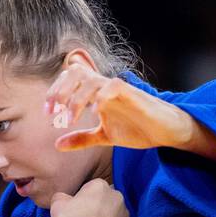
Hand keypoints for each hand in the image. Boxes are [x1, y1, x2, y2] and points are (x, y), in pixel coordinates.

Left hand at [46, 63, 215, 158]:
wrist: (166, 132)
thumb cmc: (138, 128)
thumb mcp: (104, 137)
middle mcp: (105, 87)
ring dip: (75, 99)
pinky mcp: (134, 95)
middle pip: (76, 72)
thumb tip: (57, 144)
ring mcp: (119, 89)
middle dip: (59, 90)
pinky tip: (94, 113)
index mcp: (96, 93)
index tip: (48, 114)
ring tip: (69, 120)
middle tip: (52, 113)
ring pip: (91, 80)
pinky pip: (114, 87)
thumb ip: (82, 139)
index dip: (55, 92)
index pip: (70, 79)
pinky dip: (100, 97)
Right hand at [50, 178, 134, 216]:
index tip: (78, 211)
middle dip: (100, 210)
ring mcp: (126, 215)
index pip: (93, 189)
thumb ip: (64, 197)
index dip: (84, 200)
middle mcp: (117, 197)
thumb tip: (67, 200)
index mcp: (100, 186)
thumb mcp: (58, 204)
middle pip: (108, 202)